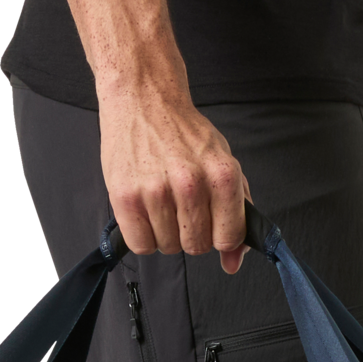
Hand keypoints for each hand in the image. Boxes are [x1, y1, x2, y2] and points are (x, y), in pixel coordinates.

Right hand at [98, 84, 249, 273]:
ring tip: (161, 200)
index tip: (210, 220)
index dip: (219, 235)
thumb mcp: (222, 164)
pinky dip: (143, 234)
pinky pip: (141, 246)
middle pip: (197, 246)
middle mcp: (190, 183)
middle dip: (191, 232)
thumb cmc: (184, 135)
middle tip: (181, 204)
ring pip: (169, 247)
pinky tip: (144, 208)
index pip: (228, 238)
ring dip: (166, 232)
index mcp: (221, 175)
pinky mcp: (125, 197)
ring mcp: (156, 191)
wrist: (143, 98)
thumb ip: (237, 214)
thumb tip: (234, 263)